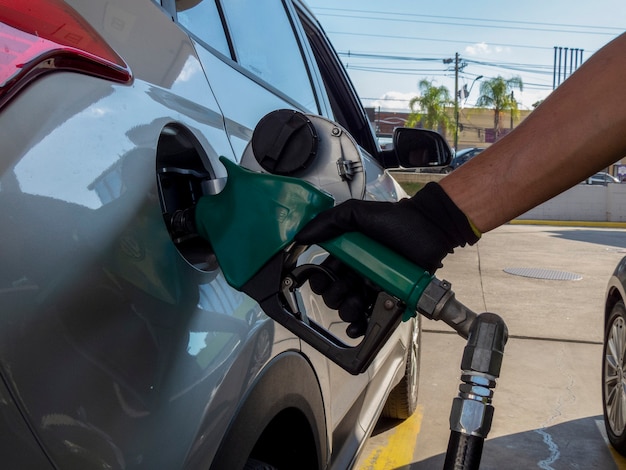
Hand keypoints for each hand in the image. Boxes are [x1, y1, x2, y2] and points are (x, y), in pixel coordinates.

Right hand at [296, 183, 478, 329]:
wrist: (428, 229)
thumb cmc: (395, 219)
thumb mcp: (355, 213)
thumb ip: (326, 221)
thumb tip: (300, 236)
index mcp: (347, 253)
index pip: (324, 274)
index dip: (319, 281)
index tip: (321, 280)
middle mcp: (358, 271)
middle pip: (334, 294)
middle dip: (334, 296)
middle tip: (345, 287)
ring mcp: (373, 285)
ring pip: (350, 308)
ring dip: (346, 311)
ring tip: (355, 303)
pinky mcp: (389, 297)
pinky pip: (371, 317)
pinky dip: (361, 326)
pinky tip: (357, 327)